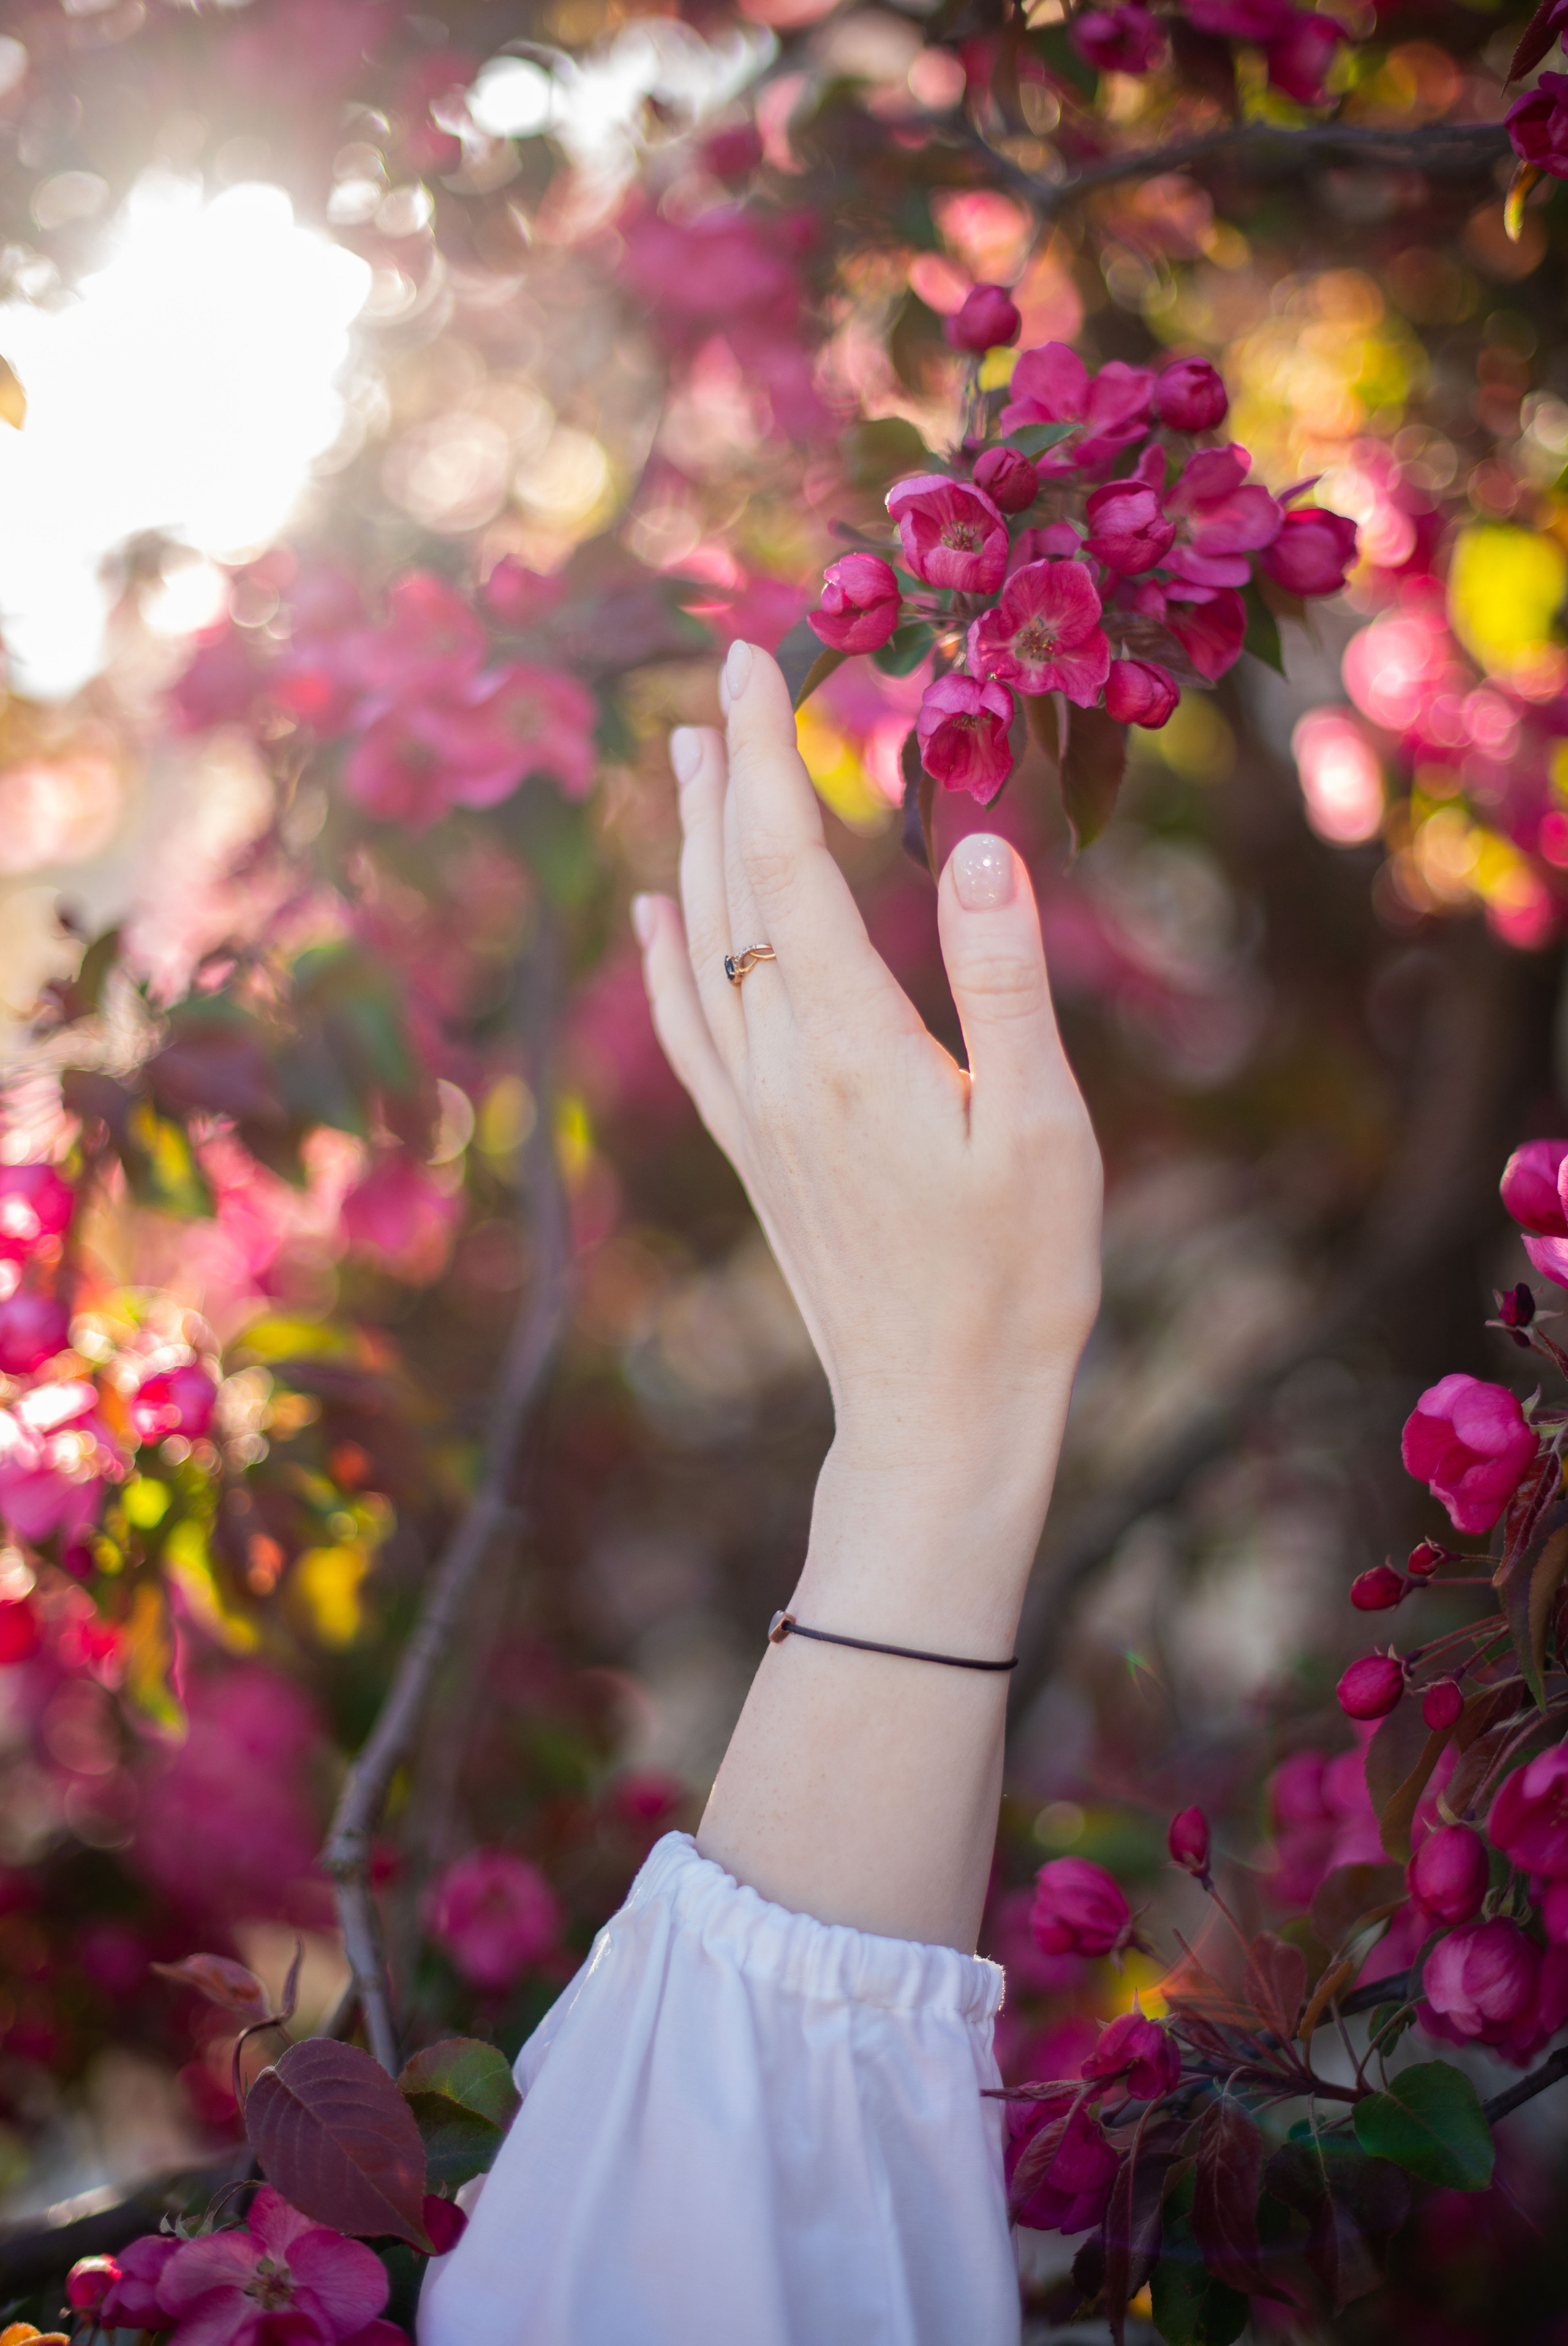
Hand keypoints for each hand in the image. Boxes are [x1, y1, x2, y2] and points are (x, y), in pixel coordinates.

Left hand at [631, 638, 1103, 1943]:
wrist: (937, 1415)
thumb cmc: (1013, 1279)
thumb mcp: (1040, 1130)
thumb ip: (1001, 983)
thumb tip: (969, 845)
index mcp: (851, 1046)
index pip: (789, 864)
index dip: (767, 756)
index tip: (752, 657)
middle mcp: (780, 1065)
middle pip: (730, 890)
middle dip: (722, 775)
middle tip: (718, 677)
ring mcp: (755, 1111)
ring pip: (696, 949)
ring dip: (687, 848)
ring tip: (681, 762)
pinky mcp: (754, 1150)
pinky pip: (685, 1029)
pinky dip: (661, 957)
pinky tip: (650, 917)